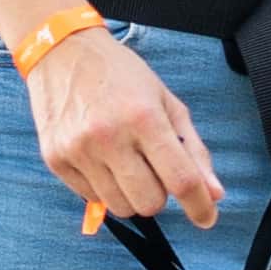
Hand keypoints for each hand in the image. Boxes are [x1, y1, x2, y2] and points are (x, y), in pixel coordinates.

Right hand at [24, 21, 223, 229]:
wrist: (62, 52)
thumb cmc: (120, 75)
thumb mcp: (166, 102)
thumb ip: (193, 149)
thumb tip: (214, 193)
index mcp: (144, 117)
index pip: (180, 179)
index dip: (200, 205)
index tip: (207, 217)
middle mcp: (109, 136)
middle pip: (150, 203)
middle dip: (159, 194)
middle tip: (152, 170)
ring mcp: (79, 151)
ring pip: (121, 207)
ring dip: (131, 194)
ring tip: (125, 163)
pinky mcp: (56, 160)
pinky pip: (92, 198)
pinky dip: (104, 187)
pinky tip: (100, 158)